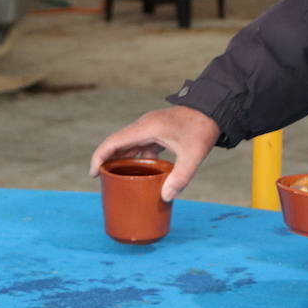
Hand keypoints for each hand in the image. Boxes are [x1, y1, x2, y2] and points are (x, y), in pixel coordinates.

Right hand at [88, 106, 220, 201]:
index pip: (114, 142)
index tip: (93, 174)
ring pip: (129, 144)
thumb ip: (180, 176)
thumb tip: (165, 197)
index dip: (99, 157)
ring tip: (119, 180)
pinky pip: (141, 144)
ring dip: (123, 160)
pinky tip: (142, 172)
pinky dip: (137, 158)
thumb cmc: (203, 129)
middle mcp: (145, 125)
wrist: (215, 109)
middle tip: (103, 182)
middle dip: (108, 161)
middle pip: (118, 143)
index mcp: (146, 128)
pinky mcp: (158, 130)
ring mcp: (151, 126)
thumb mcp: (193, 155)